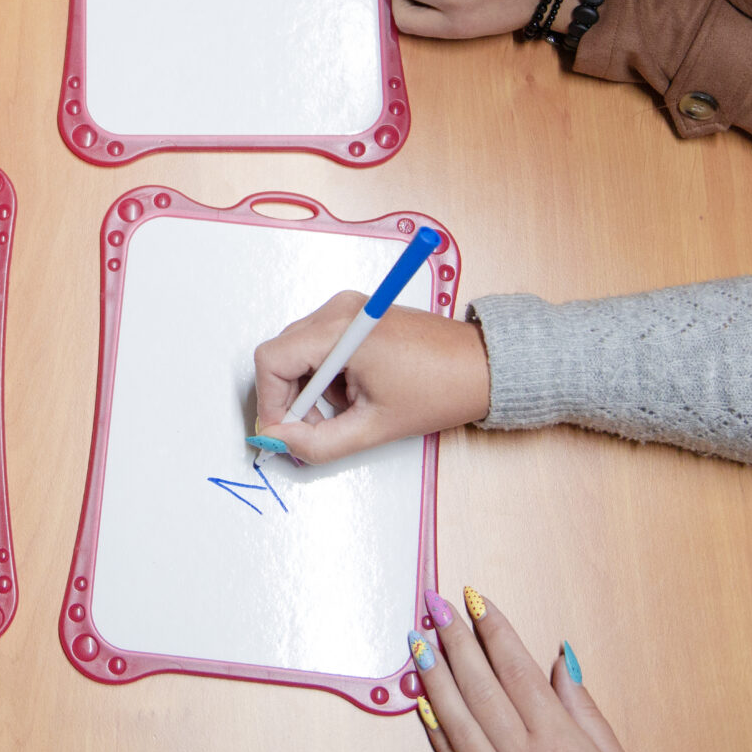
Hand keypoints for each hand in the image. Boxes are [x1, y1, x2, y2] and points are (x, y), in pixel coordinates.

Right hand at [252, 292, 489, 462]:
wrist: (481, 367)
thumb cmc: (440, 389)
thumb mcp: (374, 427)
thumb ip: (319, 442)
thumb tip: (279, 441)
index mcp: (339, 330)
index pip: (272, 360)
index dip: (270, 402)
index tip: (283, 432)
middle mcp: (337, 309)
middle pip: (282, 354)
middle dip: (291, 398)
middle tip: (317, 428)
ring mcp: (347, 308)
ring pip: (299, 353)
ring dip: (312, 389)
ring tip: (350, 409)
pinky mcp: (356, 314)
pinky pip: (320, 346)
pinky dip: (327, 375)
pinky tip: (357, 392)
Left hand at [410, 590, 666, 751]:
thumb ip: (583, 709)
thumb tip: (561, 661)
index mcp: (557, 741)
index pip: (515, 668)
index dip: (493, 628)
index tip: (475, 598)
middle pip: (479, 685)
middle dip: (454, 639)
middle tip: (435, 604)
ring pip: (456, 719)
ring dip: (434, 676)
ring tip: (418, 642)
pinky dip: (435, 730)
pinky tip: (423, 704)